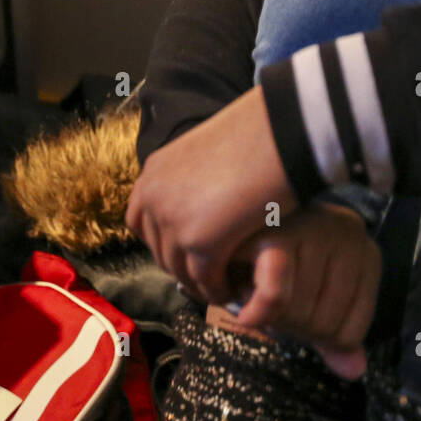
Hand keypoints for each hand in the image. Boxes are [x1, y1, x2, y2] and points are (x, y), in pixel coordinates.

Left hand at [125, 84, 295, 305]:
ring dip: (200, 282)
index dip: (163, 240)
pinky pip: (204, 280)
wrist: (280, 131)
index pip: (140, 220)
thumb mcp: (209, 152)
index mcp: (154, 172)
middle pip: (159, 250)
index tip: (186, 250)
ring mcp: (173, 221)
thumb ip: (193, 179)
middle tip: (209, 275)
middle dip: (182, 266)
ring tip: (223, 286)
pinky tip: (233, 289)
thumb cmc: (258, 134)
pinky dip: (218, 289)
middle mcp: (154, 197)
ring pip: (180, 270)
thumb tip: (201, 202)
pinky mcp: (199, 243)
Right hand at [223, 203, 382, 379]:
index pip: (349, 333)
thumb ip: (332, 335)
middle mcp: (347, 233)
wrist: (228, 224)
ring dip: (267, 317)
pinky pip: (275, 295)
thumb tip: (354, 372)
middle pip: (323, 324)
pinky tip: (245, 311)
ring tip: (255, 289)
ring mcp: (315, 227)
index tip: (295, 310)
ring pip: (297, 313)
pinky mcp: (277, 231)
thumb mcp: (310, 300)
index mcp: (364, 253)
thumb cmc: (274, 263)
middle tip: (270, 300)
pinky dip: (257, 313)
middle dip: (288, 325)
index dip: (315, 336)